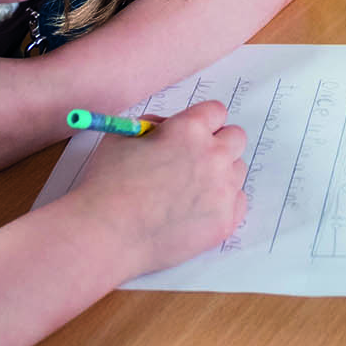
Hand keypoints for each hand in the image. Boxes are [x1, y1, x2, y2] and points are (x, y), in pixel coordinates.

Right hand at [68, 99, 248, 277]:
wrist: (106, 234)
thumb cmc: (107, 184)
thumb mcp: (122, 137)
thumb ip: (154, 125)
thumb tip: (169, 128)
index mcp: (190, 130)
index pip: (216, 111)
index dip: (203, 121)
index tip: (193, 134)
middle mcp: (213, 155)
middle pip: (236, 138)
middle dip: (218, 144)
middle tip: (194, 161)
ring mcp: (223, 190)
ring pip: (238, 170)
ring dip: (221, 174)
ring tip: (191, 190)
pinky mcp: (225, 221)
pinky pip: (239, 202)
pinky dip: (223, 203)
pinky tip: (198, 209)